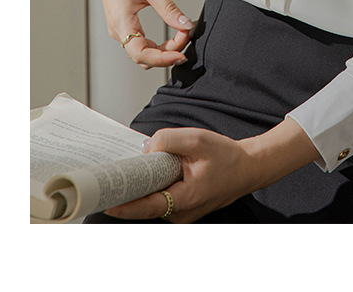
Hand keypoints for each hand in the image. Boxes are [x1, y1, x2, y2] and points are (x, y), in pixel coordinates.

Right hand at [90, 0, 194, 69]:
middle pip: (144, 57)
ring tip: (182, 34)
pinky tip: (172, 33)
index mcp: (121, 23)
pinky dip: (158, 44)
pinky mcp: (124, 26)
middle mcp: (118, 31)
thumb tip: (186, 25)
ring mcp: (120, 29)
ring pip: (144, 52)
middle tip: (186, 35)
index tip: (181, 53)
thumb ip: (169, 9)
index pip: (141, 55)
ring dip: (164, 49)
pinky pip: (142, 43)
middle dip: (168, 52)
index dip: (163, 59)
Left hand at [104, 128, 255, 221]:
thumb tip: (146, 148)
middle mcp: (180, 214)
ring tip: (150, 164)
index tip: (104, 197)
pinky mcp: (182, 209)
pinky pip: (162, 198)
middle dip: (133, 186)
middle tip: (119, 170)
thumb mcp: (197, 139)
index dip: (122, 204)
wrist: (248, 167)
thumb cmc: (228, 156)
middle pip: (145, 203)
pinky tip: (161, 168)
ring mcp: (181, 214)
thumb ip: (168, 140)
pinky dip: (157, 184)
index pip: (145, 207)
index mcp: (185, 200)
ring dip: (148, 183)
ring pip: (153, 199)